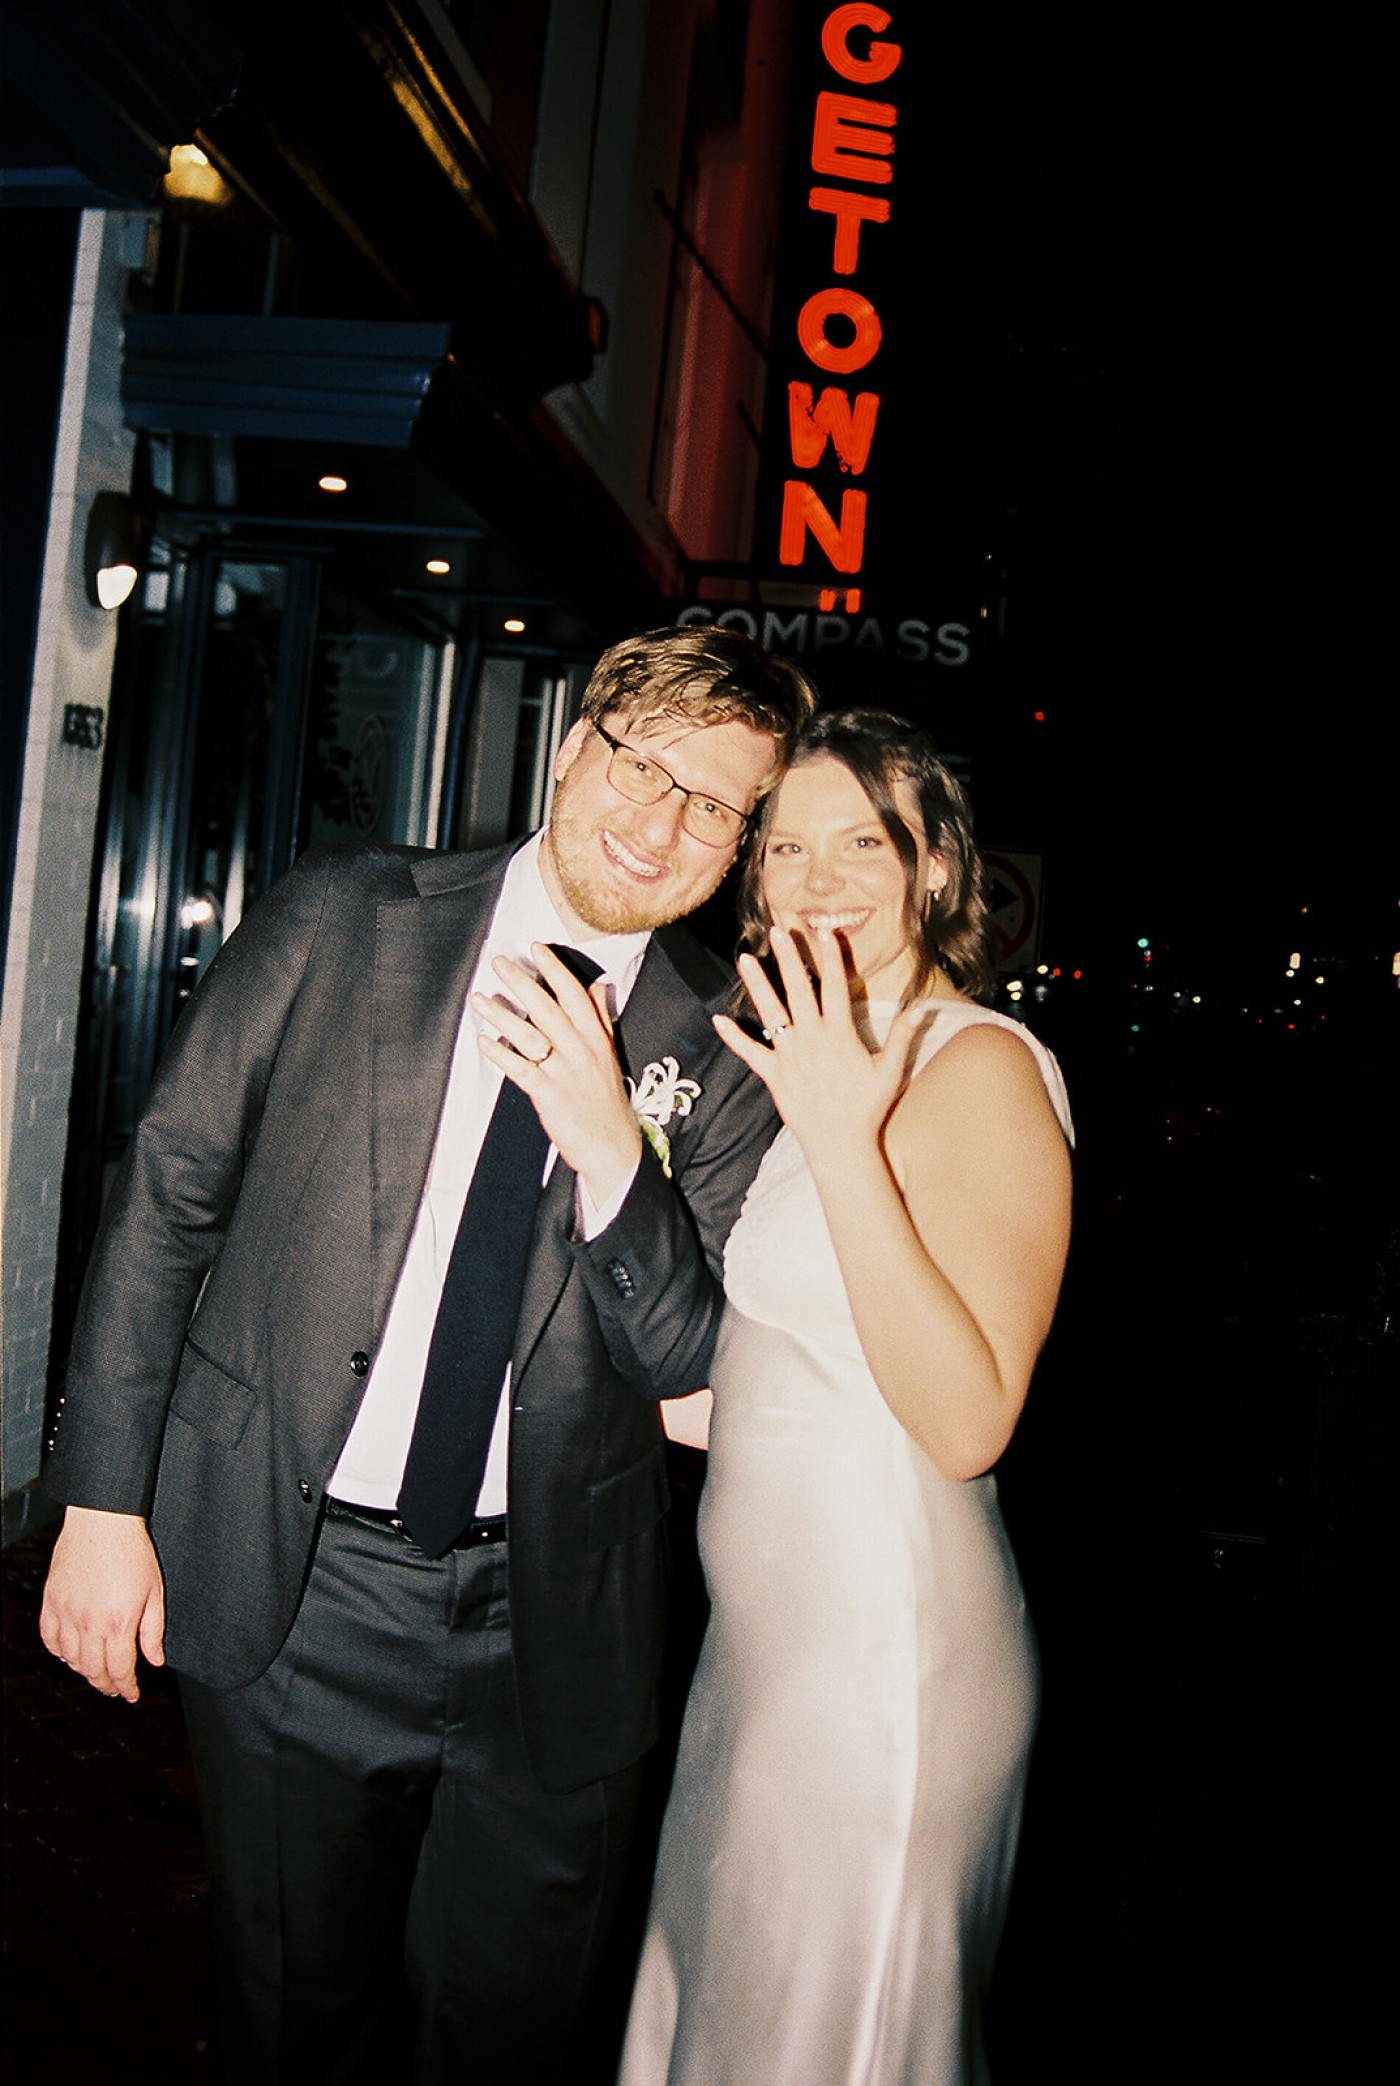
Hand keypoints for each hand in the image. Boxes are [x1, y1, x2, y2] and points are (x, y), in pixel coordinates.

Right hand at [40, 1505, 165, 1701]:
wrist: (103, 1523)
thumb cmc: (133, 1553)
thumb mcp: (154, 1592)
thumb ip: (154, 1631)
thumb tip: (155, 1661)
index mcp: (118, 1622)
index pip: (120, 1669)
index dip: (126, 1687)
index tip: (131, 1695)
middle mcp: (89, 1622)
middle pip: (93, 1671)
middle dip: (106, 1685)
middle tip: (115, 1689)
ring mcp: (66, 1613)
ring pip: (70, 1659)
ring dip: (84, 1671)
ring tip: (97, 1673)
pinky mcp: (52, 1601)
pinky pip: (49, 1638)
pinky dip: (59, 1652)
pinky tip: (70, 1654)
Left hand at [474, 943, 642, 1206]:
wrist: (613, 1146)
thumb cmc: (606, 1100)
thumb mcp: (610, 1054)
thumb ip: (601, 1018)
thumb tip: (598, 986)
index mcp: (596, 1038)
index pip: (575, 995)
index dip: (555, 970)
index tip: (536, 948)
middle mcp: (581, 1051)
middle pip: (548, 1009)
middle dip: (522, 983)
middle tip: (499, 963)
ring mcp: (565, 1073)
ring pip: (530, 1036)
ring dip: (502, 1015)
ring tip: (479, 998)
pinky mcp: (550, 1096)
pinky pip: (521, 1070)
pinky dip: (501, 1054)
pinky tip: (484, 1041)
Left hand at [713, 926, 925, 1161]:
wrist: (840, 1144)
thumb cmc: (867, 1107)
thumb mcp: (890, 1071)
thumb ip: (902, 1036)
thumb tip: (921, 1008)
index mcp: (839, 1035)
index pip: (834, 987)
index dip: (830, 958)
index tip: (825, 932)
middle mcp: (811, 1039)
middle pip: (798, 990)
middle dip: (789, 958)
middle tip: (779, 930)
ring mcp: (789, 1056)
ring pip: (771, 1013)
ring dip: (757, 984)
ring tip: (745, 958)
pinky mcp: (773, 1075)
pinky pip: (751, 1053)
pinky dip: (735, 1037)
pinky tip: (718, 1020)